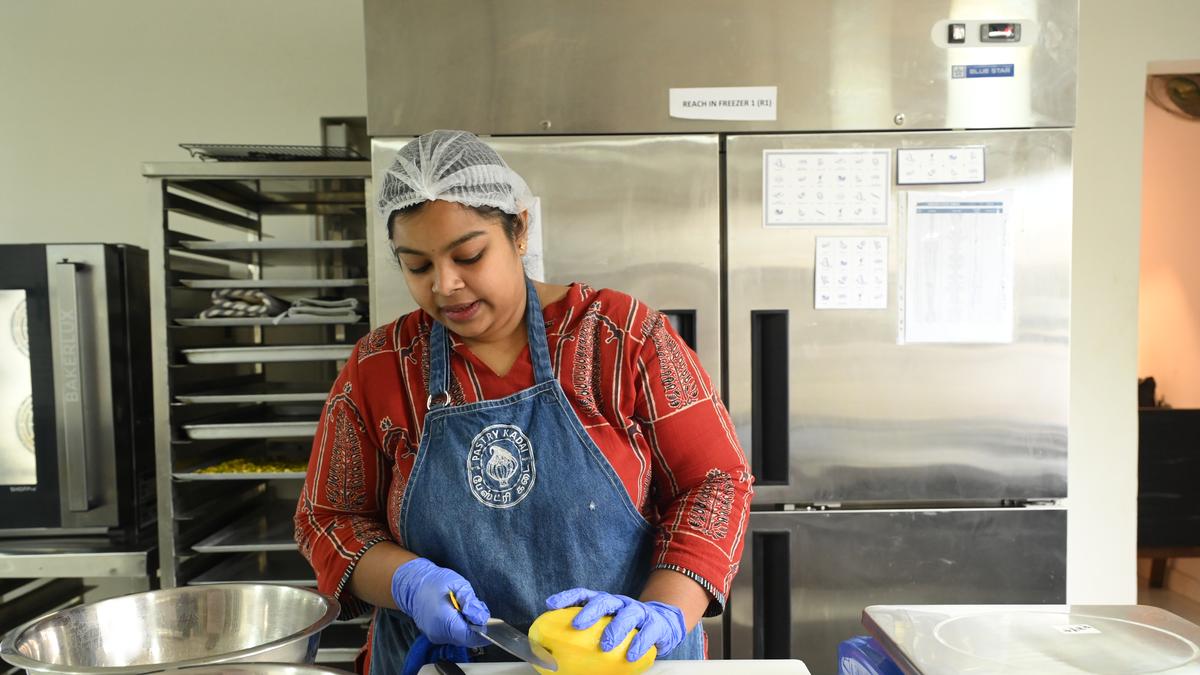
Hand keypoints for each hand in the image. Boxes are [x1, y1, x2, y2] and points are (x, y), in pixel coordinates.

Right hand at [391, 557, 490, 647]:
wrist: (412, 584)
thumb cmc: (433, 581)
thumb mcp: (457, 584)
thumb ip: (471, 602)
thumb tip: (482, 618)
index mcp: (444, 620)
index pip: (469, 636)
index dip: (483, 632)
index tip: (491, 623)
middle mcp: (438, 632)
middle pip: (466, 639)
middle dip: (476, 627)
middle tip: (477, 609)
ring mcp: (435, 636)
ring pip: (460, 638)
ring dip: (468, 627)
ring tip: (465, 608)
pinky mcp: (434, 635)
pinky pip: (453, 636)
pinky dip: (459, 627)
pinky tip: (457, 613)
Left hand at [545, 588, 686, 660]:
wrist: (663, 624)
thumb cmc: (628, 629)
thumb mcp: (608, 626)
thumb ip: (589, 634)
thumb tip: (559, 654)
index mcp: (605, 603)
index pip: (584, 595)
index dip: (567, 597)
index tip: (551, 604)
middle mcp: (620, 603)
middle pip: (604, 601)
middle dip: (590, 611)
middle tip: (577, 625)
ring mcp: (638, 611)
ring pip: (627, 614)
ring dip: (615, 629)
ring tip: (606, 645)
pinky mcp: (655, 624)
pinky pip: (647, 632)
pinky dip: (639, 643)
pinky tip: (630, 655)